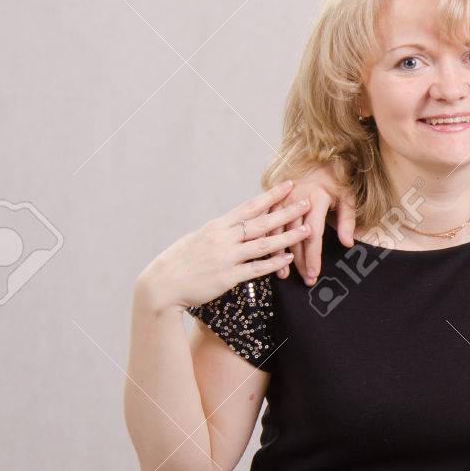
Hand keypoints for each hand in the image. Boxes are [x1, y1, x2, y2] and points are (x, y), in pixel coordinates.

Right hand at [135, 181, 310, 311]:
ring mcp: (226, 257)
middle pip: (261, 222)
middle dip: (287, 211)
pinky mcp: (227, 277)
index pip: (248, 206)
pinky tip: (288, 258)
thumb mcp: (198, 240)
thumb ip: (219, 233)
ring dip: (288, 236)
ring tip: (308, 229)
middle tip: (307, 201)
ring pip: (263, 244)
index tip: (288, 185)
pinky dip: (273, 263)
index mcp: (216, 227)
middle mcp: (222, 238)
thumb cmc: (179, 263)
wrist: (161, 285)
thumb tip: (234, 225)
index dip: (270, 195)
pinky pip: (256, 269)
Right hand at [266, 163, 355, 284]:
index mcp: (315, 200)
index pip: (313, 236)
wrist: (320, 157)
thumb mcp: (348, 197)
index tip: (314, 274)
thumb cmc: (336, 180)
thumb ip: (347, 220)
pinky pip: (267, 222)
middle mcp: (296, 201)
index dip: (313, 257)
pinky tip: (268, 254)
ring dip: (279, 254)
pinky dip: (268, 239)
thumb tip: (347, 244)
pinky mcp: (274, 199)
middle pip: (295, 238)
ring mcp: (282, 199)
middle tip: (304, 280)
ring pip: (277, 232)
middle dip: (299, 261)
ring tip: (283, 274)